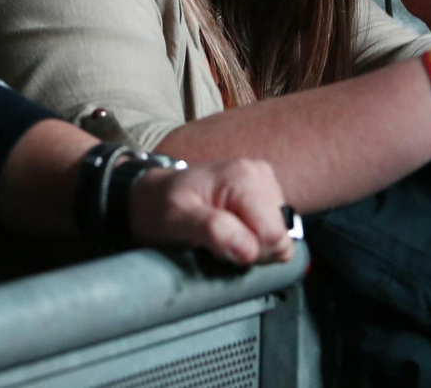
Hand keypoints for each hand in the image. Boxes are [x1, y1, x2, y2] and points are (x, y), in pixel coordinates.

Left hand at [128, 159, 294, 265]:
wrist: (150, 195)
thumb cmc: (158, 206)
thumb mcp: (175, 220)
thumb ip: (213, 231)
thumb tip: (250, 249)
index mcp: (244, 178)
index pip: (275, 237)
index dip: (251, 254)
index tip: (221, 249)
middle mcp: (260, 175)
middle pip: (279, 237)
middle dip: (251, 249)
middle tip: (216, 241)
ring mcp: (264, 183)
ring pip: (278, 236)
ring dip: (250, 244)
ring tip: (219, 234)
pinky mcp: (264, 195)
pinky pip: (272, 231)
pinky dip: (252, 238)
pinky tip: (230, 230)